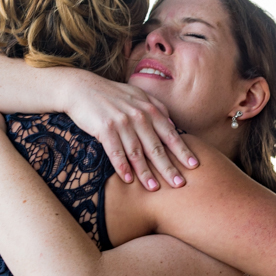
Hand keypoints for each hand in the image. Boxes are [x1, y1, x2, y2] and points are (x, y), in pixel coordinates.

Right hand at [62, 71, 197, 190]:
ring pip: (137, 152)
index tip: (194, 166)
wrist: (81, 87)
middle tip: (179, 184)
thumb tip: (173, 126)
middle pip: (156, 147)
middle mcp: (138, 115)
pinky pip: (115, 151)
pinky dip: (122, 166)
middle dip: (169, 167)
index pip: (170, 134)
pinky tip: (128, 179)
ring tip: (154, 188)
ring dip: (146, 172)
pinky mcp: (105, 127)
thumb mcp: (138, 96)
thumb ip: (157, 109)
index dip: (182, 150)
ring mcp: (122, 122)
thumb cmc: (111, 94)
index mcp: (149, 109)